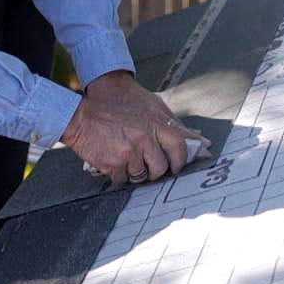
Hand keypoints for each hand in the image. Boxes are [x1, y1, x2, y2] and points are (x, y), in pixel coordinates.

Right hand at [58, 70, 205, 185]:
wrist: (81, 112)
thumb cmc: (118, 105)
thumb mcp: (151, 106)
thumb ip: (175, 124)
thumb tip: (202, 140)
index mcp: (155, 122)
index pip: (179, 147)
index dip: (179, 161)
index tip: (176, 166)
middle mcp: (144, 137)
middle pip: (160, 167)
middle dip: (155, 169)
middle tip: (146, 163)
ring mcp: (128, 151)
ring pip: (141, 175)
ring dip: (134, 171)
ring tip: (125, 156)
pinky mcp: (113, 163)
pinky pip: (122, 179)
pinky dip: (118, 173)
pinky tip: (112, 158)